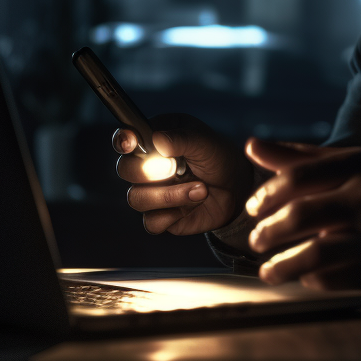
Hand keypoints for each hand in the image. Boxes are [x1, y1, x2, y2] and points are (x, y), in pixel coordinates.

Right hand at [114, 113, 252, 234]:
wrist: (237, 189)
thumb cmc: (218, 158)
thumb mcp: (205, 143)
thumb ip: (182, 139)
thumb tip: (157, 139)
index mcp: (154, 140)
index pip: (126, 139)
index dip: (123, 140)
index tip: (131, 143)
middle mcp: (147, 165)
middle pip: (125, 170)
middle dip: (148, 171)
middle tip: (174, 169)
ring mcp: (151, 192)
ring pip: (136, 198)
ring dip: (169, 195)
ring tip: (201, 189)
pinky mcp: (160, 216)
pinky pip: (151, 222)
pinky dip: (173, 214)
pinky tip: (194, 204)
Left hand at [244, 140, 360, 290]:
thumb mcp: (349, 166)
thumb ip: (299, 158)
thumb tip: (251, 147)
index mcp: (357, 164)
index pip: (296, 176)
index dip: (265, 195)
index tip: (254, 209)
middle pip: (299, 215)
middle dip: (268, 232)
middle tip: (257, 240)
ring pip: (313, 254)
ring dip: (281, 266)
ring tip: (269, 270)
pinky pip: (329, 279)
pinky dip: (309, 279)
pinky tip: (305, 274)